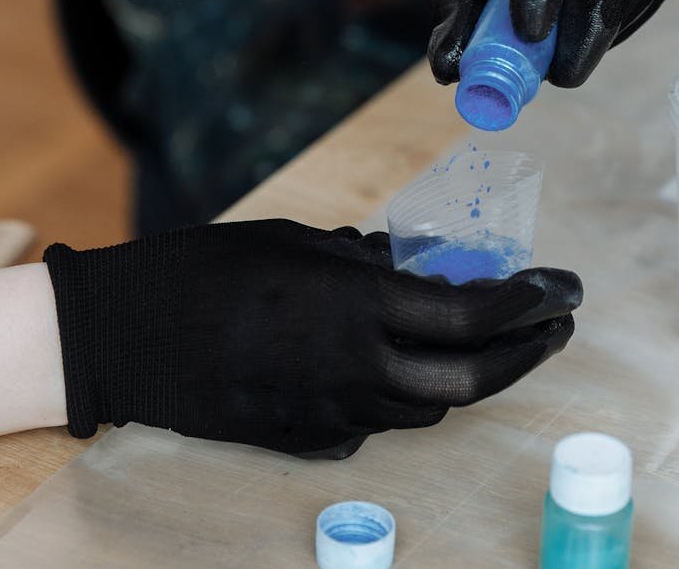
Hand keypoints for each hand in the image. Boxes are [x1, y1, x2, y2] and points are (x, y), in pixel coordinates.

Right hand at [44, 220, 579, 457]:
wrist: (121, 335)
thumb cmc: (201, 270)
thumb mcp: (291, 240)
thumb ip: (360, 261)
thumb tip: (405, 270)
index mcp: (355, 307)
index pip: (471, 316)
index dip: (526, 302)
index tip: (557, 286)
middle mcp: (356, 369)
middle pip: (470, 378)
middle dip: (526, 352)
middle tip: (555, 324)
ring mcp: (331, 413)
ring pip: (429, 405)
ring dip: (469, 373)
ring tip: (489, 339)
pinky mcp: (304, 438)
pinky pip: (378, 422)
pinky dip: (405, 392)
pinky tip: (403, 364)